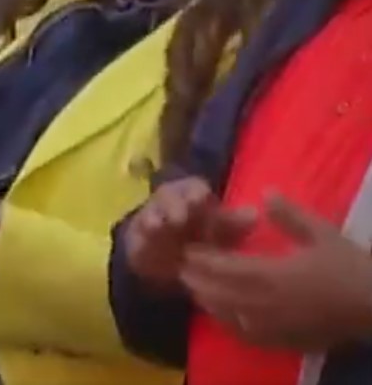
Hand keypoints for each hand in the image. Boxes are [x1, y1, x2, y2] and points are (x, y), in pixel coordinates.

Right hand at [125, 176, 251, 289]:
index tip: (201, 200)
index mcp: (192, 195)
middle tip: (179, 217)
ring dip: (154, 219)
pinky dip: (142, 241)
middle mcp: (168, 203)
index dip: (195, 193)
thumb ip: (235, 223)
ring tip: (158, 227)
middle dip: (173, 205)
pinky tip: (147, 246)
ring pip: (149, 214)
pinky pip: (137, 238)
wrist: (175, 259)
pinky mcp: (137, 240)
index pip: (193, 187)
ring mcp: (150, 219)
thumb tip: (255, 213)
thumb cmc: (206, 236)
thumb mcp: (224, 231)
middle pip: (167, 195)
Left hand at [181, 192, 371, 350]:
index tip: (187, 247)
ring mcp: (272, 325)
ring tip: (195, 287)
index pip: (223, 267)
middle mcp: (265, 303)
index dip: (202, 258)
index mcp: (272, 275)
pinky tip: (224, 315)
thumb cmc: (349, 267)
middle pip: (217, 292)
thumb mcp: (322, 233)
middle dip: (195, 278)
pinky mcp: (283, 340)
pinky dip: (227, 322)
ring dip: (207, 300)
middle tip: (181, 266)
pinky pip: (245, 334)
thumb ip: (289, 214)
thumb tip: (265, 191)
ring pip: (226, 314)